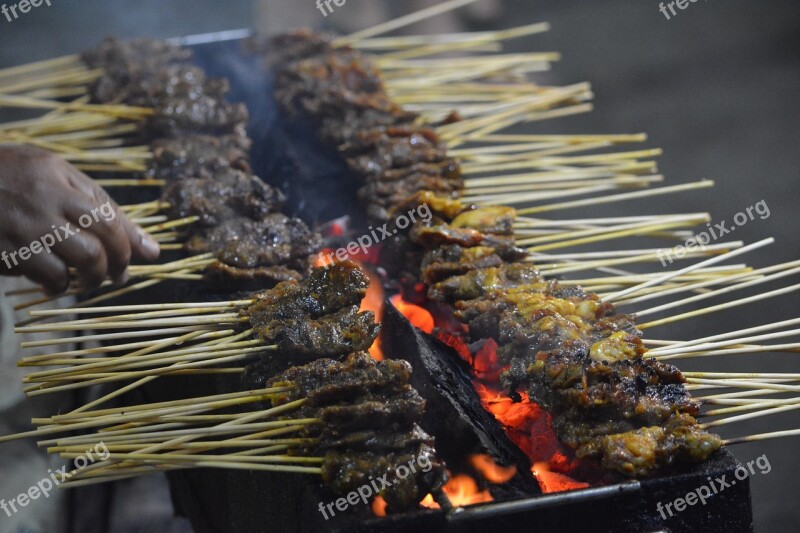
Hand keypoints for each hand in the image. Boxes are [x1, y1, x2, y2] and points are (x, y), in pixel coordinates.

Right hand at [0, 145, 159, 293]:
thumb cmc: (5, 179)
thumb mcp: (49, 175)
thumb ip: (97, 203)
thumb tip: (151, 249)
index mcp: (56, 173)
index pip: (108, 211)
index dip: (130, 240)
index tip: (143, 257)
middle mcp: (44, 197)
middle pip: (102, 239)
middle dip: (117, 263)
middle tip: (116, 276)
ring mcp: (24, 225)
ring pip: (83, 258)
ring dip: (92, 278)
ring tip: (87, 282)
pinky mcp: (6, 251)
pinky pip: (50, 275)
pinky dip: (59, 285)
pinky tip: (53, 283)